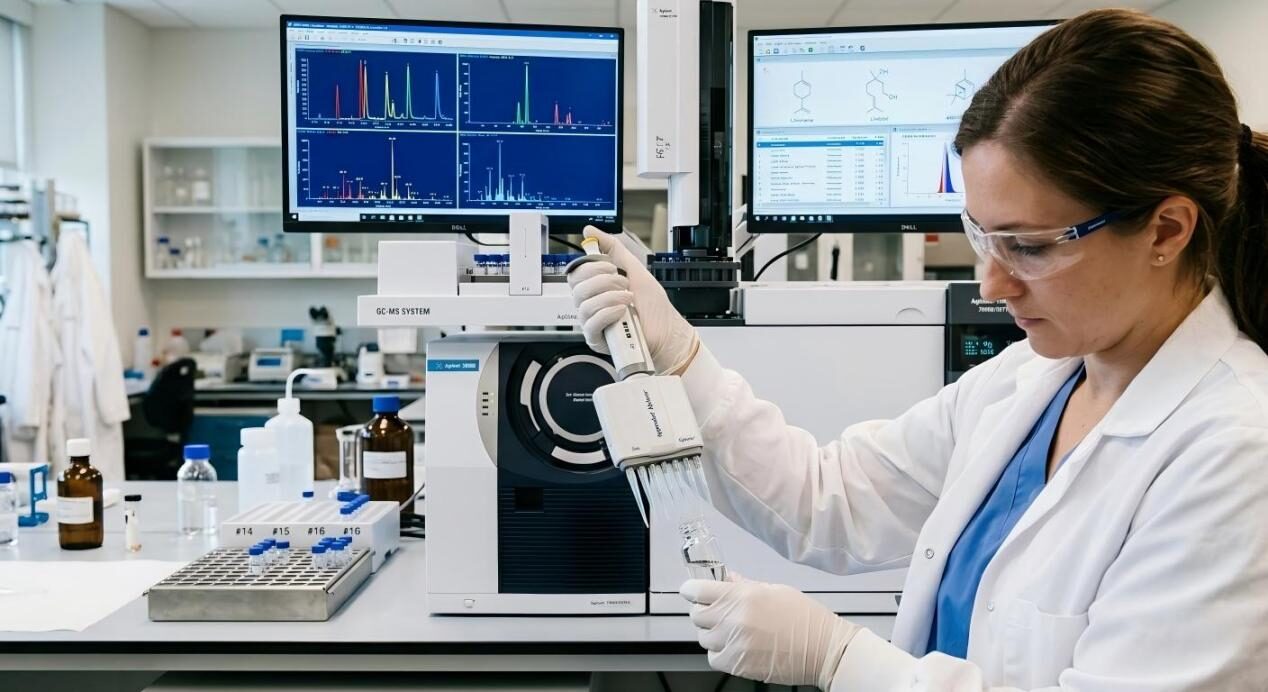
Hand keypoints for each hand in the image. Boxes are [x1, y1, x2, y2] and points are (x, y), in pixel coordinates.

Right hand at [567, 226, 698, 374]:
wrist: (667, 330)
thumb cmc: (652, 305)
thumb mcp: (633, 268)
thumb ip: (612, 248)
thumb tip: (591, 231)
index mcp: (596, 288)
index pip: (576, 273)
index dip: (592, 267)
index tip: (611, 268)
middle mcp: (592, 304)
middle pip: (576, 287)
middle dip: (604, 281)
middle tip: (623, 284)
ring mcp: (593, 322)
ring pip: (584, 304)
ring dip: (610, 297)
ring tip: (628, 298)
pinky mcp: (597, 339)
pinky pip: (591, 323)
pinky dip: (608, 313)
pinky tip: (622, 311)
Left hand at [682, 576, 861, 689]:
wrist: (824, 649)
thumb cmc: (806, 619)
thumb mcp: (776, 590)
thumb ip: (746, 585)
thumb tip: (729, 578)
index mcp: (743, 595)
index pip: (698, 591)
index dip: (692, 590)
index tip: (693, 591)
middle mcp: (735, 619)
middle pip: (696, 615)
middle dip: (703, 611)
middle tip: (716, 611)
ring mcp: (735, 643)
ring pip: (703, 637)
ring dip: (712, 633)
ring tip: (730, 631)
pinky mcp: (739, 665)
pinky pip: (713, 657)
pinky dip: (718, 652)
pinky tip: (733, 647)